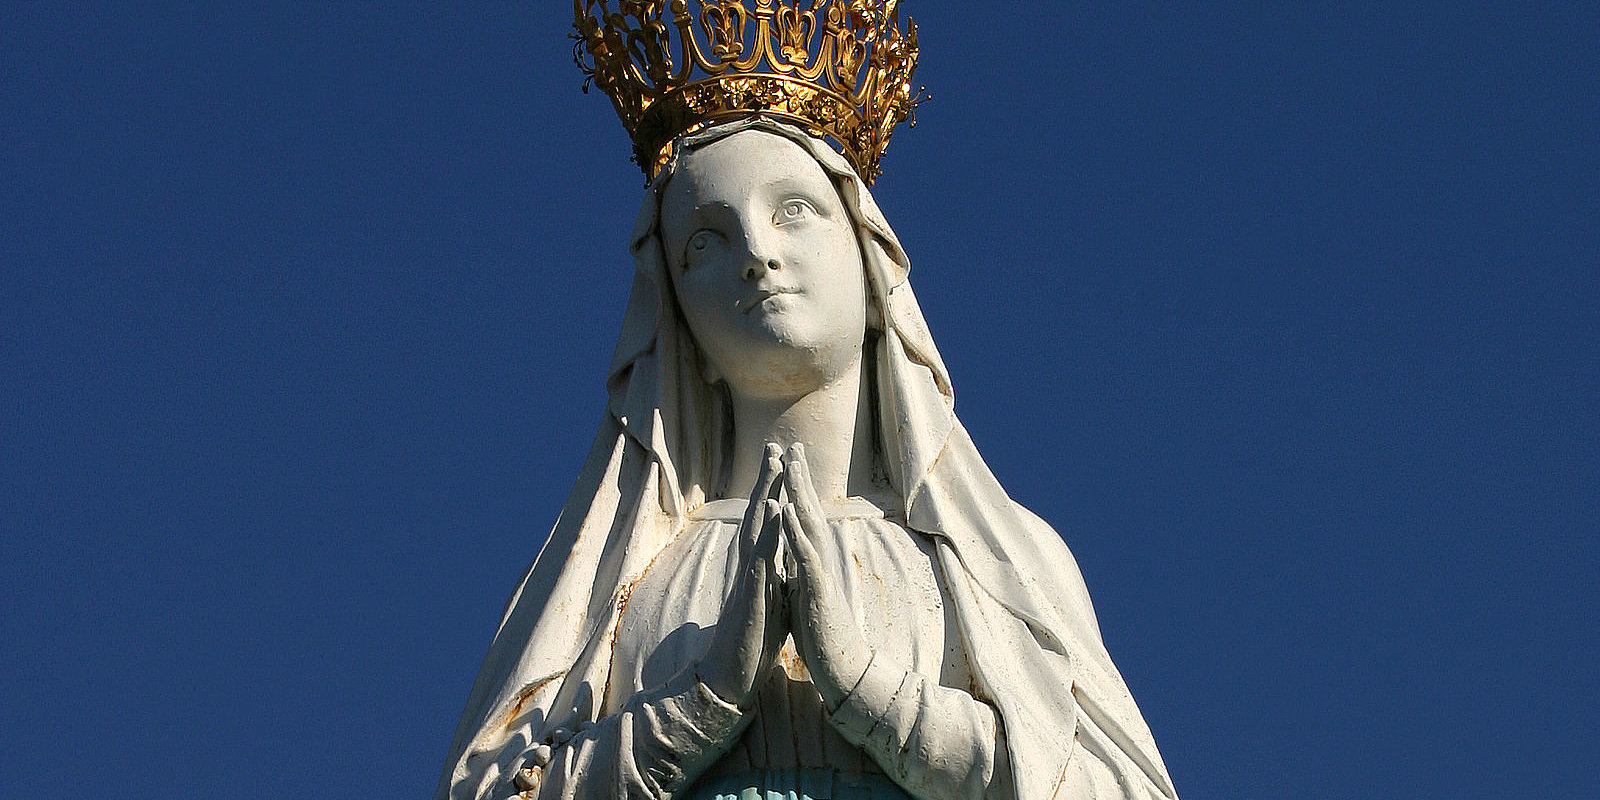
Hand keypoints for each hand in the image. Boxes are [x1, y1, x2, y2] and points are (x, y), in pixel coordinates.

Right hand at [697, 443, 788, 704]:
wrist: (733, 675)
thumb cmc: (753, 638)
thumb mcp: (772, 599)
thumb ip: (775, 575)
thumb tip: (782, 560)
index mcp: (760, 565)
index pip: (766, 520)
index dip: (774, 490)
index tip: (782, 458)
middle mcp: (751, 565)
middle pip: (757, 514)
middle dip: (768, 480)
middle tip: (775, 445)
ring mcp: (749, 579)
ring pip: (756, 531)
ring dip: (764, 498)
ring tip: (774, 467)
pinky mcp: (752, 596)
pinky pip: (759, 559)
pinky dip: (766, 534)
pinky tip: (771, 511)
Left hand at [780, 444, 874, 710]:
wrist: (841, 666)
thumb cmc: (821, 630)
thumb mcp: (804, 591)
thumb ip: (799, 567)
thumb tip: (792, 549)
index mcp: (809, 560)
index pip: (802, 516)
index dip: (794, 488)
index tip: (786, 457)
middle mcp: (817, 560)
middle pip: (808, 511)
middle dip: (800, 479)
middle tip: (793, 445)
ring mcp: (820, 573)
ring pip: (810, 527)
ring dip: (801, 495)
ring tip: (792, 466)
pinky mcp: (818, 591)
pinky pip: (806, 557)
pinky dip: (796, 533)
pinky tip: (788, 511)